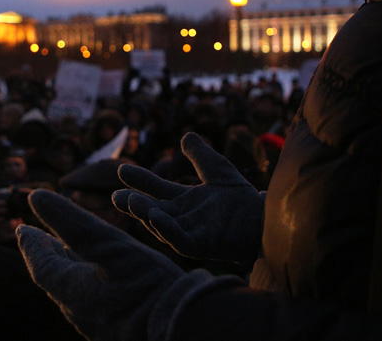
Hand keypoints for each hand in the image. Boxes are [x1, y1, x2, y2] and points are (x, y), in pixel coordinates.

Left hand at [18, 189, 215, 340]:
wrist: (185, 327)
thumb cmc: (148, 284)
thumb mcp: (109, 244)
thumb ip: (71, 221)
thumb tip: (34, 197)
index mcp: (72, 291)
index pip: (41, 266)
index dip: (31, 245)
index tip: (22, 228)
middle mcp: (79, 313)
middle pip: (55, 281)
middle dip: (48, 256)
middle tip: (41, 238)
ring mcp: (98, 327)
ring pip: (74, 295)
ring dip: (68, 272)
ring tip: (70, 255)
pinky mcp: (118, 332)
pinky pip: (94, 306)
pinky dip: (88, 286)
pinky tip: (104, 282)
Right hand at [112, 132, 263, 264]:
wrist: (265, 218)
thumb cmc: (243, 199)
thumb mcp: (218, 170)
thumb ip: (201, 155)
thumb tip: (186, 135)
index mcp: (184, 201)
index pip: (157, 189)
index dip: (140, 180)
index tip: (122, 169)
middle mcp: (183, 218)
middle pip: (152, 210)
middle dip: (134, 204)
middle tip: (117, 195)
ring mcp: (190, 232)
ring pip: (161, 225)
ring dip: (145, 214)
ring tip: (131, 201)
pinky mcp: (201, 245)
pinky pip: (179, 239)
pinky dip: (166, 229)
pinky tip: (155, 215)